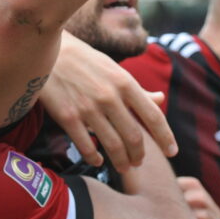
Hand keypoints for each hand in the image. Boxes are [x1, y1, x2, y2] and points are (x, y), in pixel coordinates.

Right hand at [39, 32, 176, 172]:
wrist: (47, 51)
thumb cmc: (84, 60)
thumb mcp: (114, 70)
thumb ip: (137, 89)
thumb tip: (160, 99)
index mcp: (125, 83)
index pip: (153, 116)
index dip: (165, 137)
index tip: (172, 151)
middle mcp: (110, 97)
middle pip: (134, 137)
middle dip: (139, 155)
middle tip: (138, 163)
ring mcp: (88, 108)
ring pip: (113, 146)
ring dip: (121, 162)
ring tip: (124, 167)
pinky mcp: (67, 117)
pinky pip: (86, 146)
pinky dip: (95, 159)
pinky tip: (98, 161)